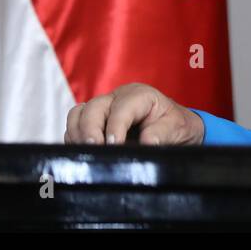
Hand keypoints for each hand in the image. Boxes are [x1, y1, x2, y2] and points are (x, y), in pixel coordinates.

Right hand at [64, 82, 205, 145]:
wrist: (172, 128)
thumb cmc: (174, 125)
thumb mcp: (176, 127)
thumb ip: (162, 134)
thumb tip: (147, 142)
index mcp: (139, 95)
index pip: (121, 108)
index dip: (115, 127)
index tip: (114, 145)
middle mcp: (116, 98)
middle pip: (93, 108)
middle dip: (90, 130)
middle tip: (94, 150)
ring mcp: (102, 109)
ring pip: (78, 115)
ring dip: (78, 134)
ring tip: (87, 153)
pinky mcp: (93, 122)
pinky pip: (74, 128)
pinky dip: (74, 140)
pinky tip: (84, 154)